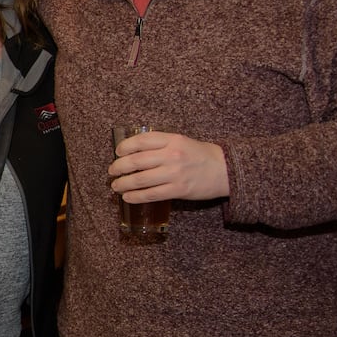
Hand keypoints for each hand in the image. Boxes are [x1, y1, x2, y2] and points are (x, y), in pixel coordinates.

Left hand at [110, 131, 227, 202]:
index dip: (125, 147)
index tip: (118, 152)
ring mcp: (175, 173)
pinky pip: (151, 195)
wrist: (225, 170)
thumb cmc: (199, 155)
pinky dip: (136, 196)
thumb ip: (160, 144)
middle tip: (112, 171)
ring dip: (123, 184)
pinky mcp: (178, 189)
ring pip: (140, 180)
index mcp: (172, 139)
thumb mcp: (180, 141)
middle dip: (118, 167)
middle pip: (136, 161)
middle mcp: (172, 155)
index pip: (141, 140)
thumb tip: (132, 152)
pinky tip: (128, 197)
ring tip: (116, 186)